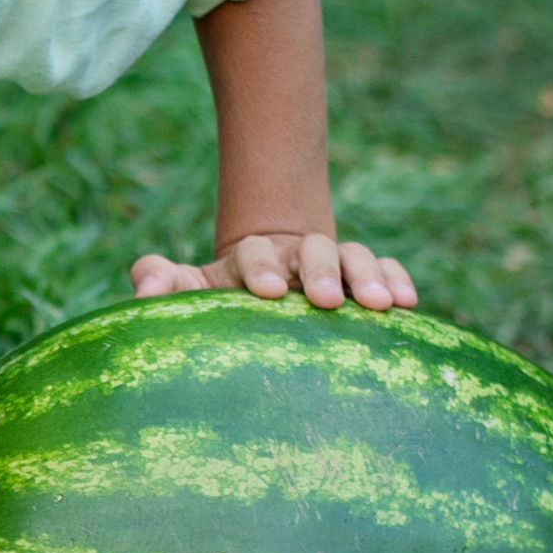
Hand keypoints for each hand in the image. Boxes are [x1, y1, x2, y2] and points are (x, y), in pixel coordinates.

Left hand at [130, 233, 417, 310]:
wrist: (264, 296)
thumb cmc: (221, 299)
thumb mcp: (190, 292)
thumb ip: (162, 282)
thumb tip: (144, 285)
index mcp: (251, 258)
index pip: (253, 252)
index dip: (260, 267)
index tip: (267, 292)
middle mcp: (295, 255)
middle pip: (310, 247)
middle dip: (319, 269)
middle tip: (325, 300)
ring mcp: (333, 264)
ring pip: (353, 254)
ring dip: (366, 275)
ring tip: (379, 305)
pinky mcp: (364, 280)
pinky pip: (386, 269)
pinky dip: (397, 278)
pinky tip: (408, 301)